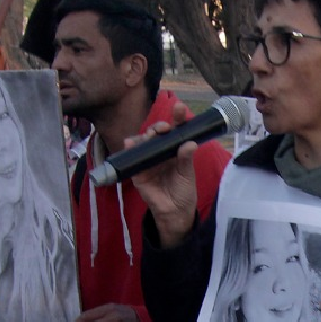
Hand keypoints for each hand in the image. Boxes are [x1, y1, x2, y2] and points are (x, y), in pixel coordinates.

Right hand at [123, 99, 198, 247]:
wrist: (175, 212)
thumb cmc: (183, 191)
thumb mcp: (188, 175)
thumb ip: (186, 159)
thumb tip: (190, 143)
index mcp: (176, 150)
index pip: (176, 130)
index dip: (177, 118)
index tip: (179, 108)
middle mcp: (161, 152)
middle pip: (157, 133)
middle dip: (159, 127)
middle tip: (164, 128)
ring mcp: (149, 160)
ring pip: (144, 142)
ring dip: (146, 135)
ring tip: (151, 136)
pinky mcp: (138, 171)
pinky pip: (133, 158)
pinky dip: (130, 148)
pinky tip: (130, 143)